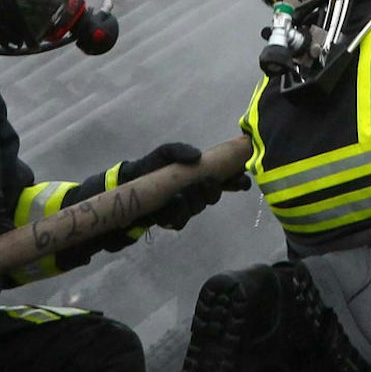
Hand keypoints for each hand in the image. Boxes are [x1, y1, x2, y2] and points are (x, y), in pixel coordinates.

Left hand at [119, 142, 250, 230]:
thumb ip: (180, 150)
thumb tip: (198, 156)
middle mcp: (197, 193)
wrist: (128, 183)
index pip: (227, 181)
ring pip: (198, 208)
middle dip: (213, 190)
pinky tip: (173, 203)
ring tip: (184, 192)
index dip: (238, 181)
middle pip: (214, 196)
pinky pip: (181, 221)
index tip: (241, 179)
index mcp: (202, 176)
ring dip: (194, 200)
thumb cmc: (151, 166)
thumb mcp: (165, 152)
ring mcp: (186, 208)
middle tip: (206, 181)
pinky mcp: (172, 220)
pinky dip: (178, 213)